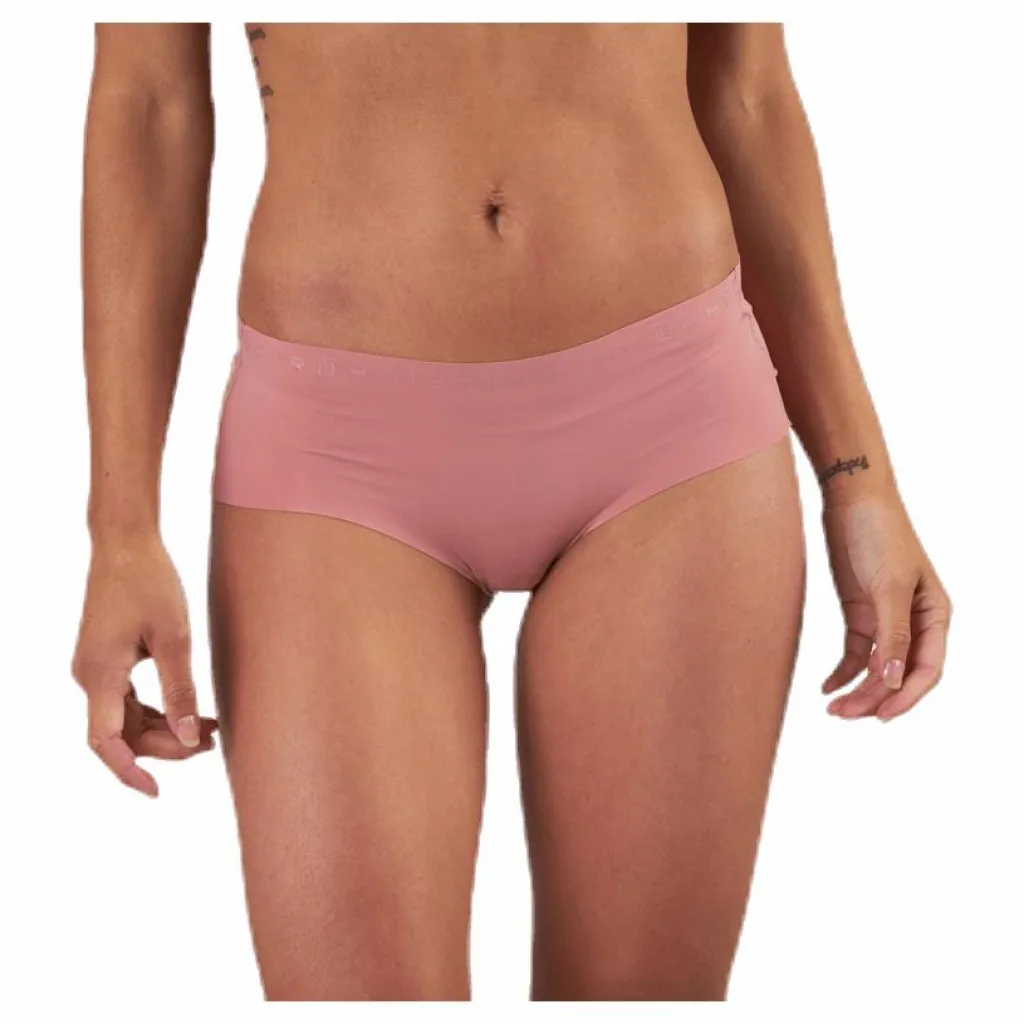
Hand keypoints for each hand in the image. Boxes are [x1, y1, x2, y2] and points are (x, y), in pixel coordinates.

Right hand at [71, 535, 217, 796]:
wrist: (124, 543)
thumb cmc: (150, 582)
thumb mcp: (175, 638)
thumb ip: (180, 690)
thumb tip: (190, 738)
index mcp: (100, 674)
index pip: (105, 742)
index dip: (128, 771)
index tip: (155, 791)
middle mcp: (89, 676)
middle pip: (122, 734)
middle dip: (165, 746)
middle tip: (213, 743)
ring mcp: (95, 669)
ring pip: (127, 719)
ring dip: (165, 729)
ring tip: (212, 731)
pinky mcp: (106, 660)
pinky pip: (128, 700)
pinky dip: (158, 710)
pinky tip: (192, 712)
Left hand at [820, 490, 951, 721]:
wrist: (850, 499)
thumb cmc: (879, 534)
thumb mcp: (888, 586)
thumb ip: (892, 634)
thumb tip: (895, 679)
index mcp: (934, 614)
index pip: (927, 668)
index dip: (906, 696)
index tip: (881, 715)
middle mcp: (913, 620)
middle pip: (898, 673)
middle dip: (874, 697)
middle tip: (843, 715)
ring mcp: (885, 617)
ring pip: (875, 666)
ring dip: (857, 689)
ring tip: (832, 708)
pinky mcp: (860, 610)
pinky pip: (855, 652)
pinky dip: (843, 671)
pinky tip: (826, 687)